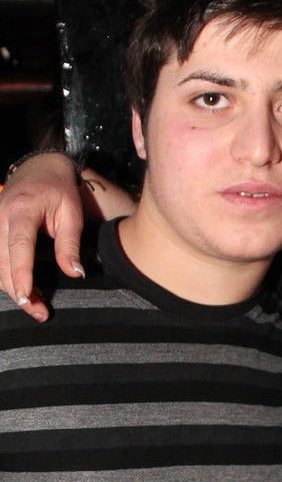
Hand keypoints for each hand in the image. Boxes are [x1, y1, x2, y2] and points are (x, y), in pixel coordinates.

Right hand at [0, 153, 84, 320]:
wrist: (39, 168)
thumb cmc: (59, 190)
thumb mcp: (71, 214)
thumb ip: (69, 244)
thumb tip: (74, 274)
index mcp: (22, 210)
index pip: (18, 246)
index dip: (21, 274)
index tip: (27, 296)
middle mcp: (0, 217)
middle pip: (2, 262)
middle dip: (19, 292)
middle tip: (40, 313)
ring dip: (12, 289)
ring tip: (36, 306)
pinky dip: (7, 278)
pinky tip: (25, 291)